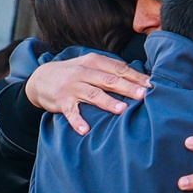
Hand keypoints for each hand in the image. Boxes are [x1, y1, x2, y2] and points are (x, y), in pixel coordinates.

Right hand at [24, 54, 148, 135]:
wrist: (41, 78)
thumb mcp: (90, 65)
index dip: (135, 76)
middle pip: (109, 80)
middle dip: (127, 87)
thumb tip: (139, 79)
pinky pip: (71, 112)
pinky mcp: (61, 101)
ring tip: (122, 110)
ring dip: (108, 102)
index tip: (151, 85)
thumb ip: (111, 70)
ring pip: (93, 94)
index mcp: (94, 62)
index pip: (118, 68)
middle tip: (142, 95)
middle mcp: (84, 72)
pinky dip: (77, 121)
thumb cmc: (74, 74)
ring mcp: (72, 87)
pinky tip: (85, 130)